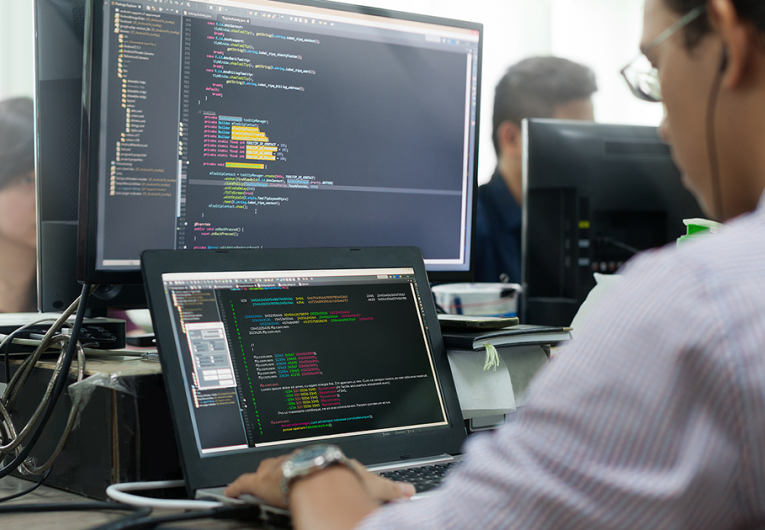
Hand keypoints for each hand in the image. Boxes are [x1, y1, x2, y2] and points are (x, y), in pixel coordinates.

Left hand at [225, 452, 415, 508]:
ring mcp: (279, 468)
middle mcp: (299, 458)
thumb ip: (390, 488)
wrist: (320, 481)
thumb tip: (410, 492)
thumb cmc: (342, 479)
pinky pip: (244, 483)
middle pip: (289, 460)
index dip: (312, 464)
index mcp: (322, 458)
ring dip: (264, 475)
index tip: (311, 469)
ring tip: (259, 482)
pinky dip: (236, 488)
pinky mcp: (261, 481)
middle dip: (286, 466)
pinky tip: (230, 491)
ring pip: (267, 468)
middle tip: (283, 476)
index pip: (315, 458)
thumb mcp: (371, 483)